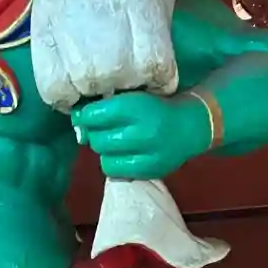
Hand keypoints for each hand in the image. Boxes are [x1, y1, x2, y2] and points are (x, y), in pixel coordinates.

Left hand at [70, 90, 211, 179]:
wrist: (189, 127)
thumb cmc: (156, 107)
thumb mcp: (135, 96)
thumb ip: (108, 105)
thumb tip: (77, 122)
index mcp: (138, 106)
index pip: (96, 114)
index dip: (85, 115)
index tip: (85, 114)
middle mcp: (143, 132)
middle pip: (98, 139)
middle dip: (94, 134)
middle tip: (101, 129)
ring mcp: (148, 155)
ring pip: (105, 157)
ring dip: (104, 150)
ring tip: (114, 141)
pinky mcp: (150, 171)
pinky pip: (115, 172)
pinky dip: (113, 163)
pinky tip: (121, 154)